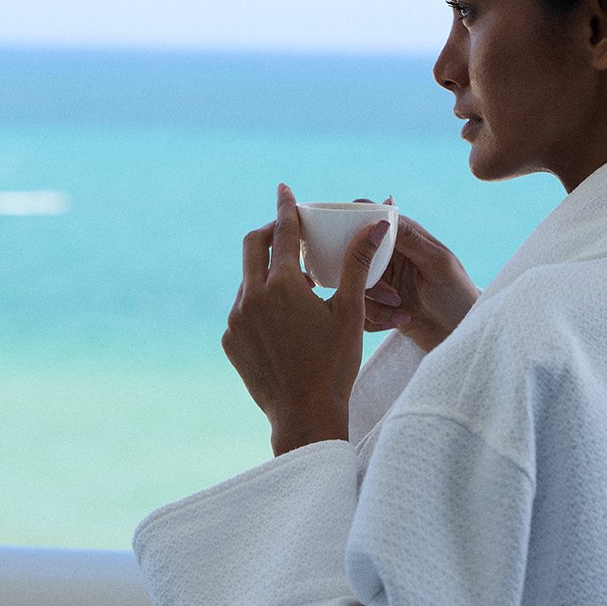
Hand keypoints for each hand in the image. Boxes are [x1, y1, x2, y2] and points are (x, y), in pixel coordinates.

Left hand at [223, 183, 388, 455]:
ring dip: (267, 272)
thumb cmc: (335, 364)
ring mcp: (236, 319)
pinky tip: (282, 320)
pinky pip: (242, 308)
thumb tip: (377, 224)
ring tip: (295, 287)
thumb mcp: (351, 312)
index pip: (283, 232)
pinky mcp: (230, 340)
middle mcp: (251, 297)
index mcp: (282, 285)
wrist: (305, 415)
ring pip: (247, 279)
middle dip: (271, 232)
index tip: (284, 189)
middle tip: (289, 233)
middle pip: (253, 245)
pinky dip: (259, 303)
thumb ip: (358, 263)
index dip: (286, 207)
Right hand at [357, 199, 479, 352]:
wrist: (457, 334)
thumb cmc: (457, 295)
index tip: (359, 248)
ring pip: (352, 282)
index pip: (370, 217)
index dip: (357, 227)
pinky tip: (398, 320)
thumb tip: (386, 212)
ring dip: (373, 300)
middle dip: (364, 275)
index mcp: (404, 235)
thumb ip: (411, 239)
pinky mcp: (375, 302)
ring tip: (399, 308)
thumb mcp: (438, 264)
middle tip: (391, 294)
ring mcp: (379, 278)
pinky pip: (357, 306)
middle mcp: (387, 254)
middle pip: (352, 251)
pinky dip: (374, 316)